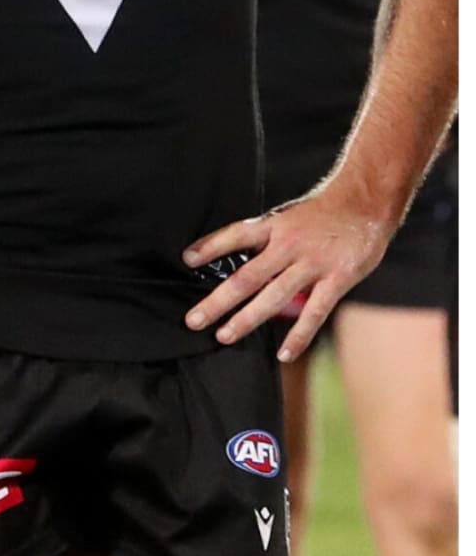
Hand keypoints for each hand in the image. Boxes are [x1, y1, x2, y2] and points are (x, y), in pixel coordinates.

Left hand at [182, 184, 393, 360]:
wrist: (366, 202)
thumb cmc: (323, 212)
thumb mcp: (287, 216)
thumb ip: (266, 238)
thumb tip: (238, 259)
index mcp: (273, 226)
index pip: (235, 235)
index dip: (210, 246)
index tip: (188, 260)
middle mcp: (288, 245)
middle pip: (246, 276)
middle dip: (218, 301)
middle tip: (194, 320)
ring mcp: (313, 263)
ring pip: (274, 296)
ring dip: (247, 319)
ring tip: (224, 336)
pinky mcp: (338, 279)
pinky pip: (315, 312)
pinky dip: (299, 335)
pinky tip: (285, 353)